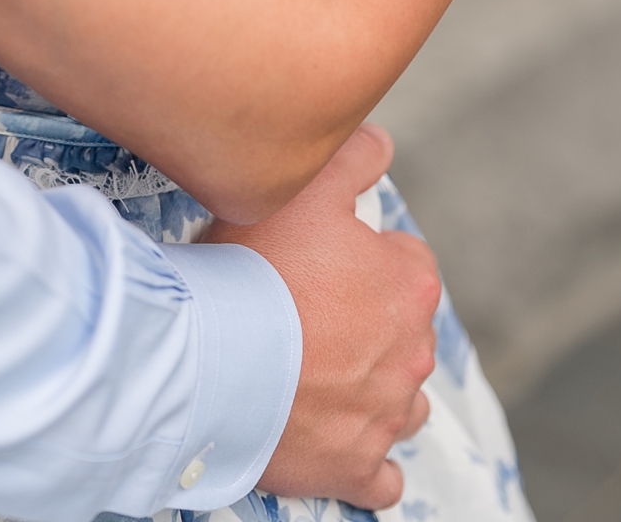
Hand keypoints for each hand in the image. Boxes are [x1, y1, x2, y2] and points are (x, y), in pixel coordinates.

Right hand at [206, 124, 437, 510]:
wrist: (210, 359)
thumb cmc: (254, 267)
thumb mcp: (302, 185)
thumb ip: (352, 156)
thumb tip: (382, 144)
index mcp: (408, 286)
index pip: (407, 261)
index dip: (364, 253)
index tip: (321, 255)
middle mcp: (410, 354)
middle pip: (402, 330)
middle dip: (366, 319)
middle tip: (304, 305)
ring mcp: (384, 417)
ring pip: (398, 400)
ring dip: (369, 386)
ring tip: (313, 367)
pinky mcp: (353, 468)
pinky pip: (380, 477)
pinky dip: (364, 461)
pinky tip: (334, 437)